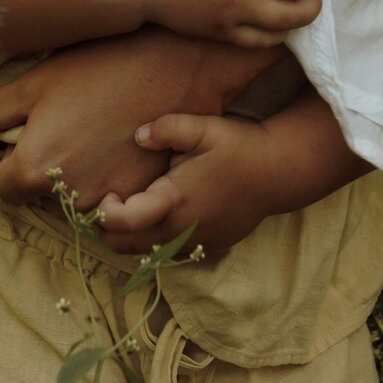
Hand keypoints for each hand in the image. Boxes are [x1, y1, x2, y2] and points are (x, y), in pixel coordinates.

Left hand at [0, 27, 280, 208]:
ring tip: (94, 132)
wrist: (175, 67)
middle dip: (45, 169)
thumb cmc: (101, 67)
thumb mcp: (37, 81)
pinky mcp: (141, 198)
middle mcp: (68, 197)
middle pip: (40, 196)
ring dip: (77, 178)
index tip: (27, 133)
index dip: (9, 158)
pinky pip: (111, 200)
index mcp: (35, 168)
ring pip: (75, 200)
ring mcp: (108, 201)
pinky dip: (109, 181)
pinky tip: (117, 145)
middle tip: (66, 126)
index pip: (2, 185)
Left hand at [97, 113, 278, 252]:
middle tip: (110, 203)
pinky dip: (155, 241)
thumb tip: (139, 137)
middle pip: (125, 247)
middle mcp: (181, 230)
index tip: (108, 194)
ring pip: (146, 255)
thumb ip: (167, 128)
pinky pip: (169, 254)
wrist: (278, 172)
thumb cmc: (238, 147)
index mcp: (174, 200)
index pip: (124, 222)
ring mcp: (195, 243)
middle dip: (108, 229)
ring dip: (131, 237)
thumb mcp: (203, 127)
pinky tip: (161, 215)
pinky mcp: (207, 247)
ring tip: (132, 209)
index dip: (104, 212)